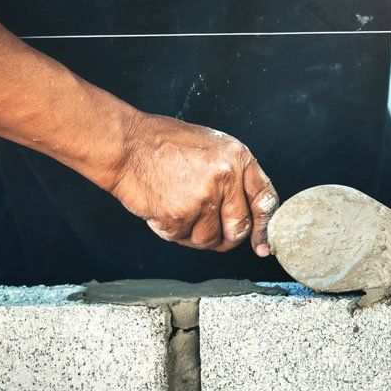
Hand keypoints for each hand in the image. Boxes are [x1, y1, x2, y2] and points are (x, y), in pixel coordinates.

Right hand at [108, 114, 278, 254]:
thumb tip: (251, 212)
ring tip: (181, 209)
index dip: (264, 227)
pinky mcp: (179, 216)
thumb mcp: (212, 147)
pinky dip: (174, 231)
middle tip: (211, 229)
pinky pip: (184, 239)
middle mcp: (225, 177)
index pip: (264, 200)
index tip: (262, 245)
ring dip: (196, 234)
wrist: (126, 145)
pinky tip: (165, 209)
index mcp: (238, 158)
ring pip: (211, 240)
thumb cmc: (165, 144)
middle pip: (238, 228)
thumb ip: (234, 176)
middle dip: (227, 237)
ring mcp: (202, 198)